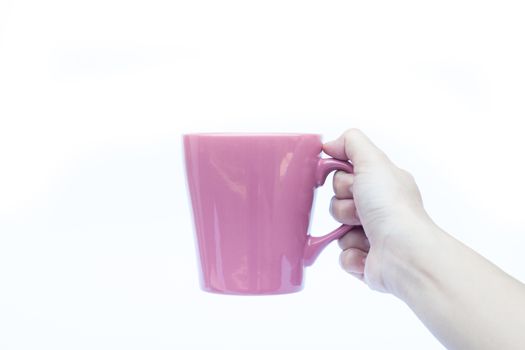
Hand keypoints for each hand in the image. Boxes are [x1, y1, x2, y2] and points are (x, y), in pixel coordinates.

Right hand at [324, 129, 433, 292]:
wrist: (404, 253)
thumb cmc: (392, 207)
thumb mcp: (373, 162)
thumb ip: (351, 143)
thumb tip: (331, 144)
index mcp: (383, 184)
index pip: (346, 175)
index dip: (342, 179)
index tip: (352, 182)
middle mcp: (380, 208)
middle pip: (337, 201)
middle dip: (344, 206)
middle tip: (361, 210)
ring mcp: (373, 235)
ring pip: (337, 229)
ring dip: (346, 231)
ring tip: (366, 234)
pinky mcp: (366, 260)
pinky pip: (341, 254)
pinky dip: (351, 254)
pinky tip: (368, 252)